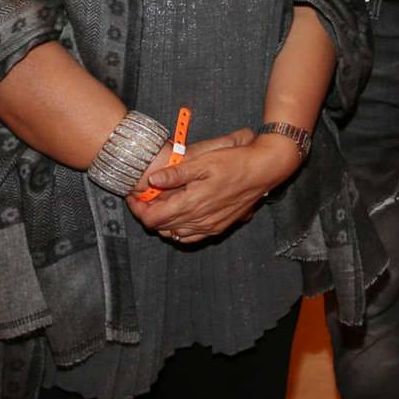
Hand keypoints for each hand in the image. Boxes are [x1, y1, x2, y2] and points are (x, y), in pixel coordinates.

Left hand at [128, 128, 300, 243]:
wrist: (264, 170)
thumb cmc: (235, 162)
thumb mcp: (205, 161)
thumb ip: (177, 174)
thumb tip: (153, 180)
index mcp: (192, 204)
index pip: (153, 218)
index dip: (138, 209)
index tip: (133, 195)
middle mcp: (199, 220)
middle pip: (161, 227)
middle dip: (147, 213)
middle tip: (143, 197)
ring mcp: (210, 227)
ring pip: (174, 234)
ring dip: (163, 222)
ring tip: (159, 204)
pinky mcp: (219, 227)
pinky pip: (190, 237)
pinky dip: (179, 230)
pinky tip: (179, 217)